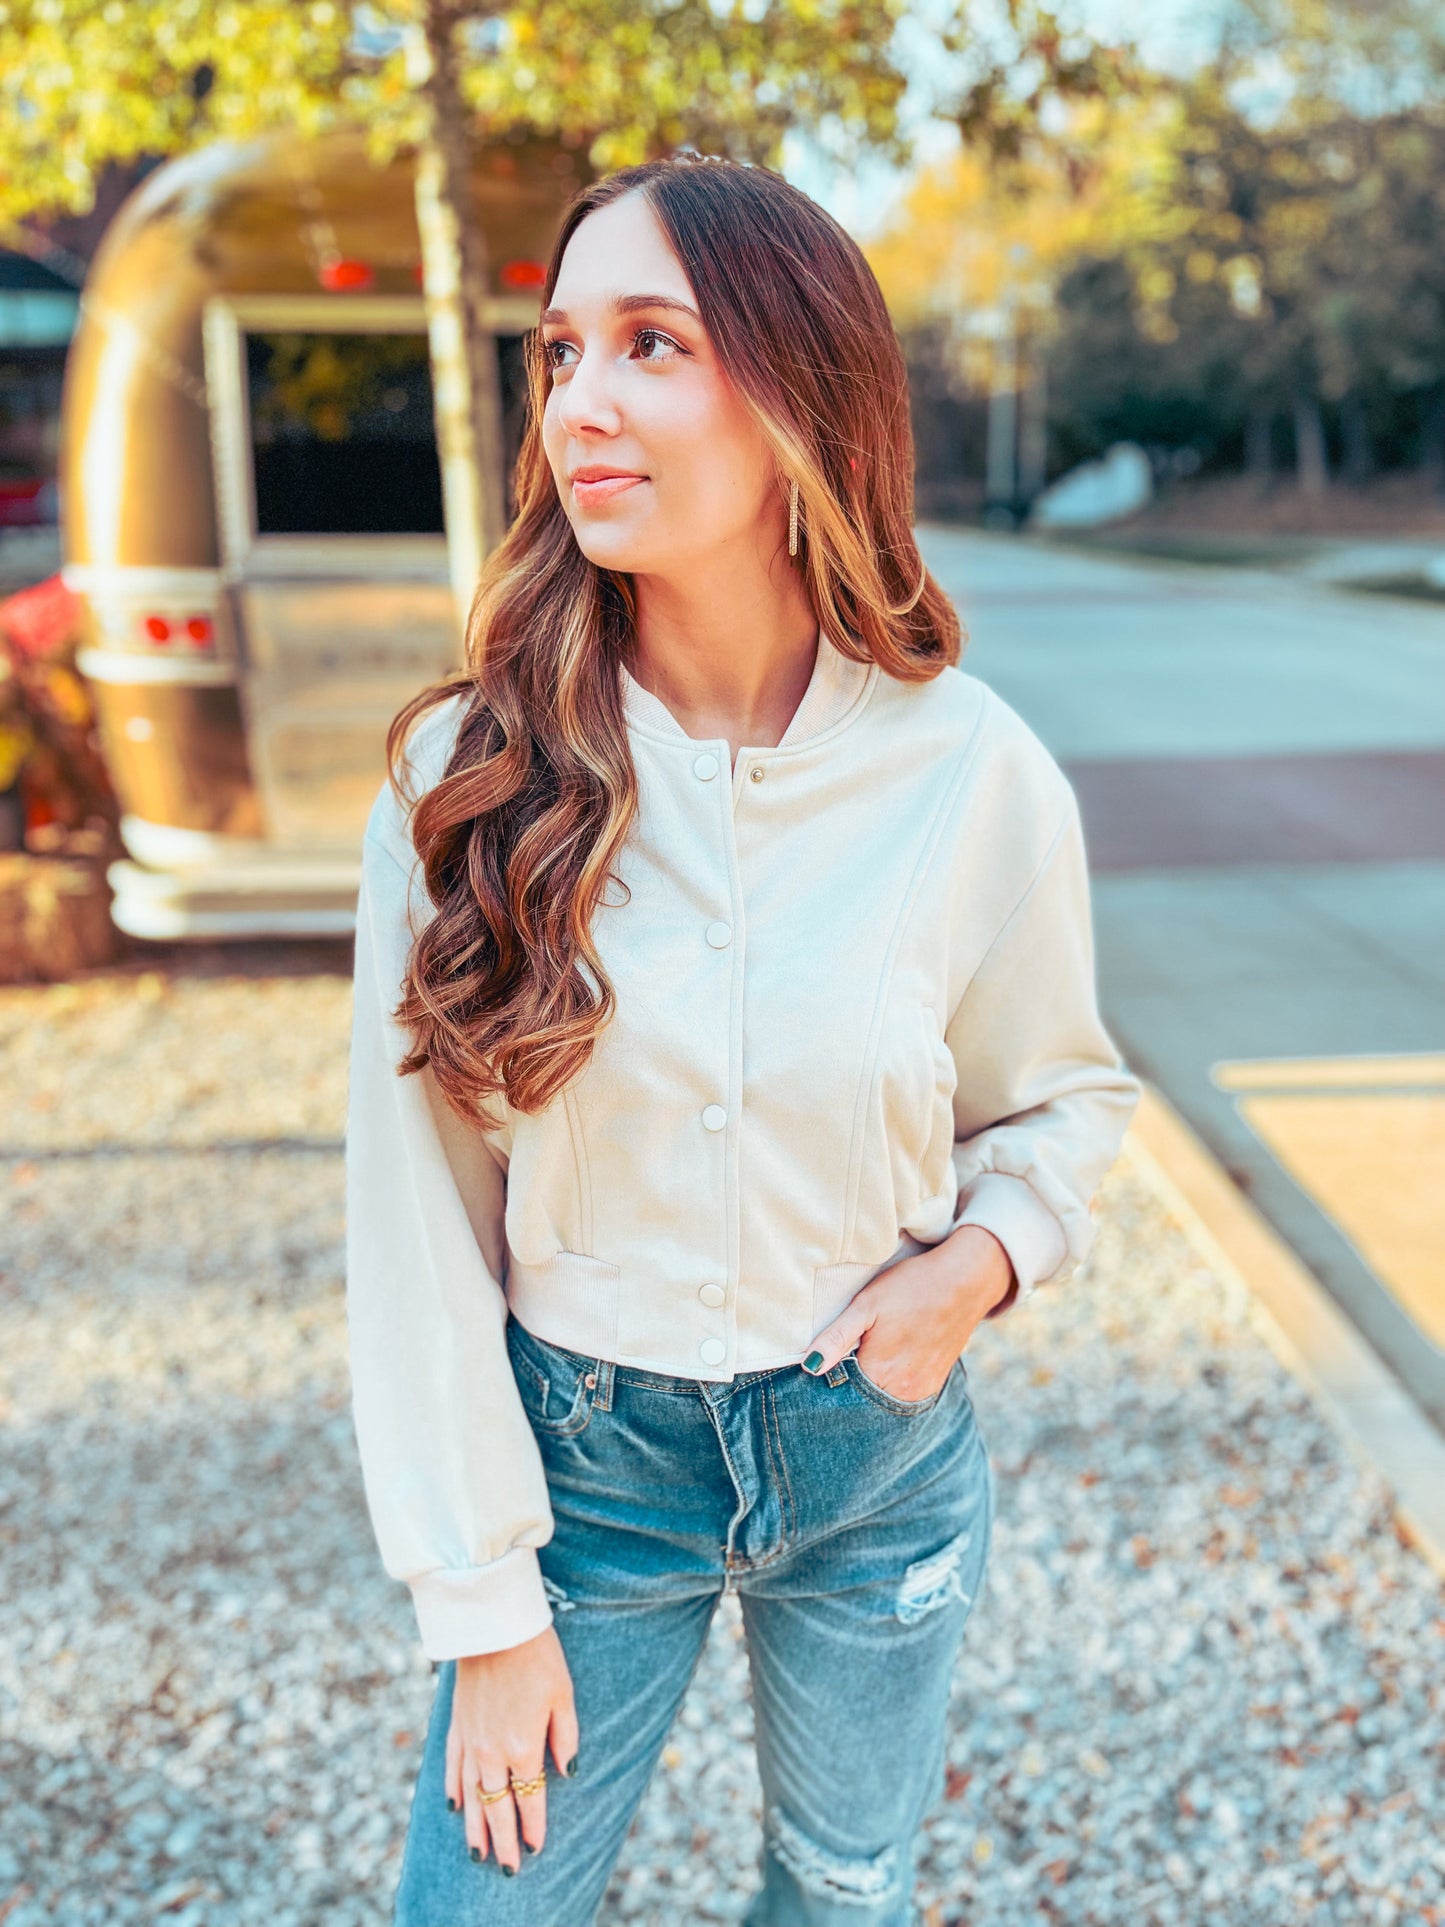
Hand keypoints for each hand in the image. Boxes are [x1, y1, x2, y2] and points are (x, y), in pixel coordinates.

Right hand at [446, 1624, 577, 1872]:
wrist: (493, 1624)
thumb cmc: (537, 1655)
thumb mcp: (563, 1694)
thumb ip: (565, 1738)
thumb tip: (568, 1772)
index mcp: (523, 1746)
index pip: (529, 1799)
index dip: (533, 1826)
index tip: (537, 1848)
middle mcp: (492, 1752)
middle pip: (498, 1807)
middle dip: (504, 1841)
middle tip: (508, 1869)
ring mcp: (470, 1740)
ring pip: (472, 1796)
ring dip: (476, 1826)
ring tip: (479, 1853)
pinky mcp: (456, 1725)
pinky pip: (451, 1767)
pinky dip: (453, 1790)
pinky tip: (455, 1806)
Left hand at [802, 1226, 1013, 1401]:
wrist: (964, 1280)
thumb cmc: (911, 1287)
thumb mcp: (866, 1305)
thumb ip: (836, 1338)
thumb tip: (810, 1367)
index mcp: (880, 1373)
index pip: (843, 1396)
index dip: (829, 1385)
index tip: (822, 1370)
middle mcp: (903, 1390)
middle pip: (865, 1402)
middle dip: (850, 1390)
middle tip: (845, 1361)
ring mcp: (923, 1389)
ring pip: (885, 1399)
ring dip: (872, 1387)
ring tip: (868, 1359)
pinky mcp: (936, 1381)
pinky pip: (906, 1393)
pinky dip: (892, 1384)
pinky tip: (889, 1362)